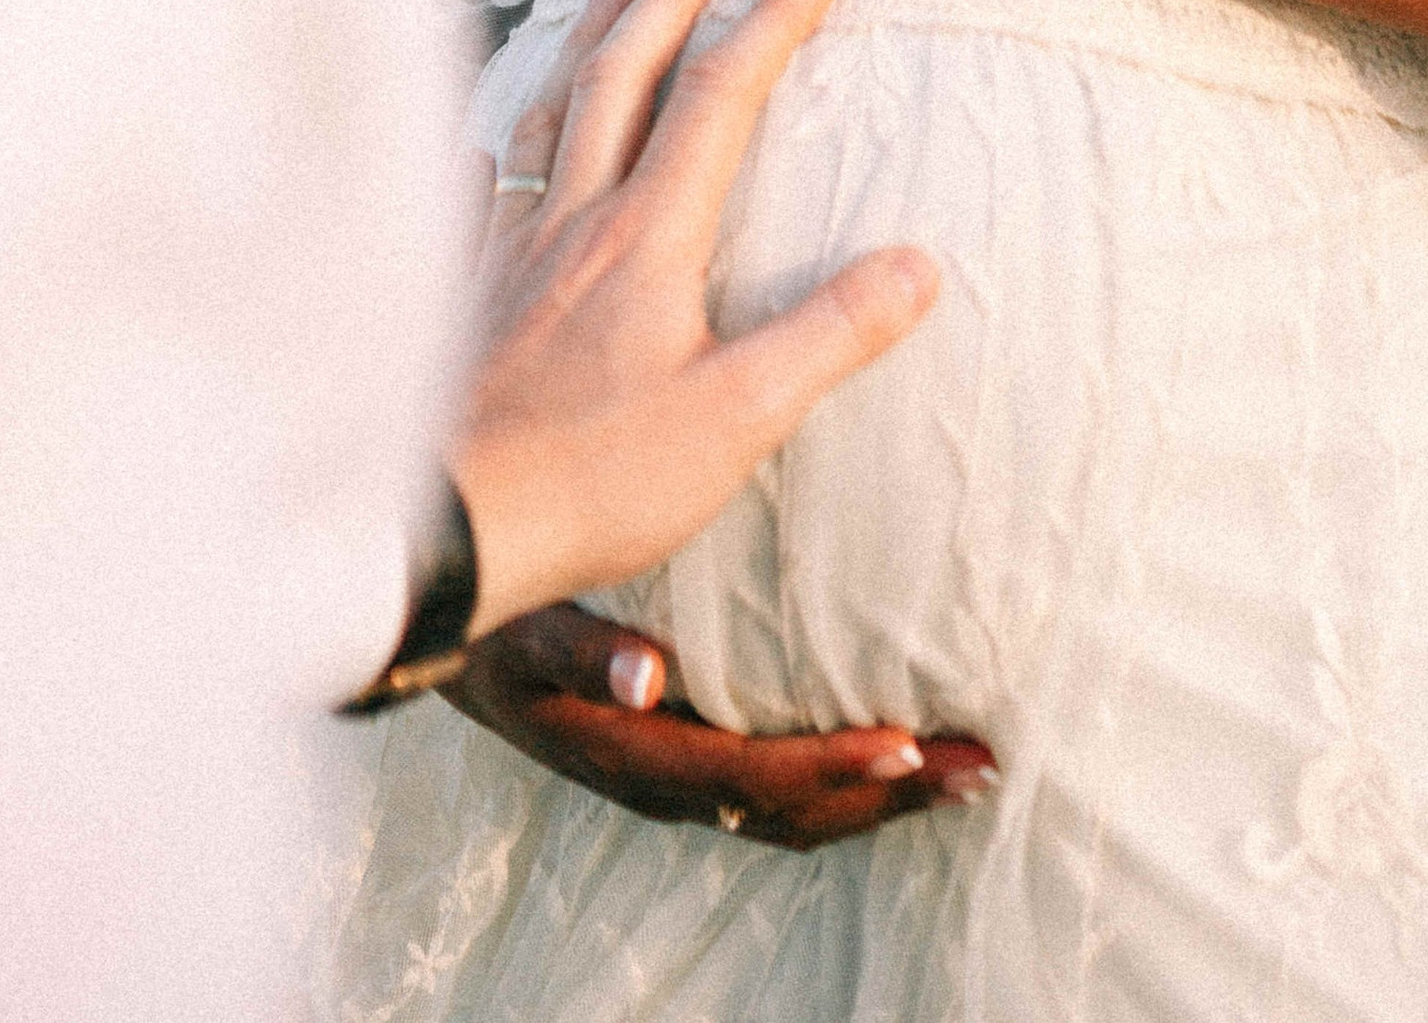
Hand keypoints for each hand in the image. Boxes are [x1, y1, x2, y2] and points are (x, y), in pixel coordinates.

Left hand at [446, 0, 936, 631]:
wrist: (442, 526)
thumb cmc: (590, 479)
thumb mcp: (736, 419)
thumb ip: (827, 335)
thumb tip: (920, 263)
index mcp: (646, 237)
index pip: (718, 102)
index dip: (769, 27)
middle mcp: (574, 220)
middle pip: (622, 79)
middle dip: (668, 0)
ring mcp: (509, 251)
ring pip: (549, 116)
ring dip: (588, 43)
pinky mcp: (463, 293)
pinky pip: (481, 190)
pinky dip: (496, 146)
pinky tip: (489, 141)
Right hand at [452, 603, 995, 848]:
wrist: (447, 639)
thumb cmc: (493, 617)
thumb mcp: (528, 626)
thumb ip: (585, 648)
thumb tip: (646, 677)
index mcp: (637, 752)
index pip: (753, 777)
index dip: (832, 767)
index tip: (907, 744)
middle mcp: (665, 781)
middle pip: (795, 810)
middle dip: (889, 794)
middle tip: (979, 765)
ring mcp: (678, 778)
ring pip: (795, 810)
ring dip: (882, 795)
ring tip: (964, 770)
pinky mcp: (686, 756)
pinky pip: (778, 789)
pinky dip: (846, 780)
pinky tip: (894, 753)